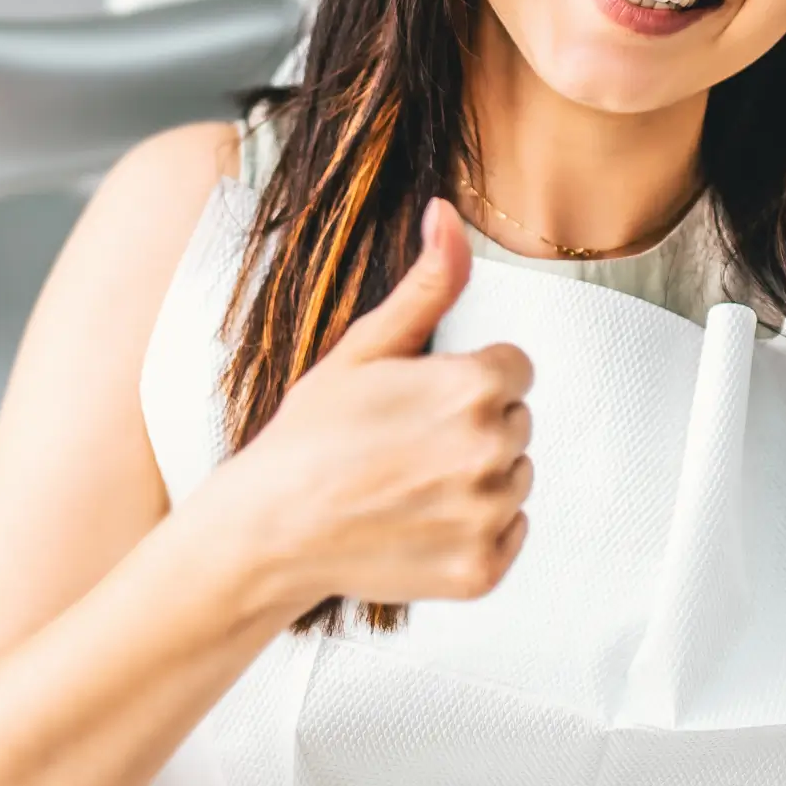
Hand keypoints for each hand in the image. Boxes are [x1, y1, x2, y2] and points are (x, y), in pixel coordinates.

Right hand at [232, 199, 534, 610]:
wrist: (268, 531)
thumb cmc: (309, 437)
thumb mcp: (366, 347)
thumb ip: (428, 284)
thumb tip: (447, 214)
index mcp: (473, 386)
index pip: (514, 368)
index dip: (465, 378)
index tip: (420, 399)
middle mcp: (491, 451)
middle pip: (516, 420)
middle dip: (473, 425)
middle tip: (406, 442)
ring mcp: (488, 516)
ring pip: (516, 478)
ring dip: (477, 479)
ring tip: (409, 482)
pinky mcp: (483, 570)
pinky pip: (512, 535)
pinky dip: (476, 532)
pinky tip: (422, 521)